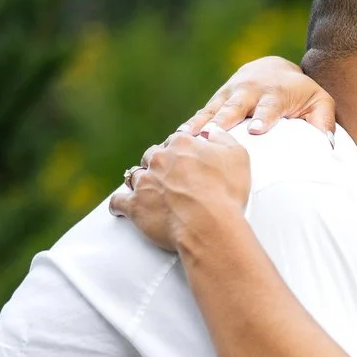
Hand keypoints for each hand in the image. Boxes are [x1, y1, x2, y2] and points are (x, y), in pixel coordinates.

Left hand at [109, 128, 252, 251]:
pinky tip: (120, 208)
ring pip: (134, 176)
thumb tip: (211, 130)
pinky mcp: (134, 205)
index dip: (181, 150)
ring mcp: (144, 182)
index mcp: (181, 144)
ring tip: (145, 190)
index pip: (176, 140)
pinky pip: (118, 203)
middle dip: (158, 165)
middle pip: (152, 156)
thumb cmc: (226, 192)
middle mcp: (158, 158)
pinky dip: (118, 205)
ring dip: (139, 182)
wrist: (209, 225)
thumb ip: (223, 139)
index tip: (185, 159)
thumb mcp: (237, 157)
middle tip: (167, 177)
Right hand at [179, 55, 335, 135]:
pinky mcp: (216, 101)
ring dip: (199, 123)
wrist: (274, 69)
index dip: (263, 118)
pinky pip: (201, 114)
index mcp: (274, 94)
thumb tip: (327, 147)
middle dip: (224, 120)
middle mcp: (249, 92)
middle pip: (235, 107)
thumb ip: (324, 122)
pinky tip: (176, 137)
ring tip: (183, 137)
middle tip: (212, 134)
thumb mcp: (319, 102)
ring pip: (212, 110)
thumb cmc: (300, 93)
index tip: (256, 131)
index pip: (269, 107)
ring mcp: (230, 95)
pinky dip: (190, 124)